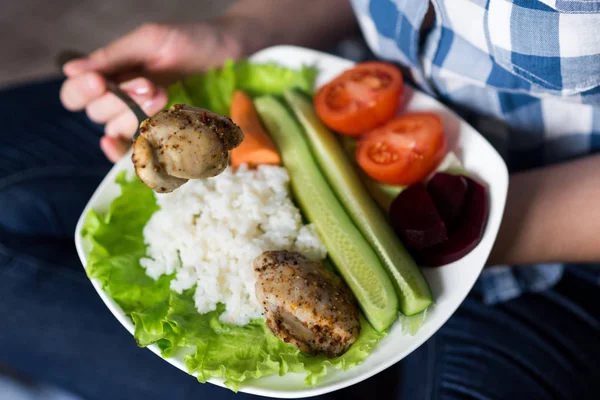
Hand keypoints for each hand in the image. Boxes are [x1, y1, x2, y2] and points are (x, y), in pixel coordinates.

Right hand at [60, 20, 251, 161]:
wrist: (231, 51)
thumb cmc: (191, 40)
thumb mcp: (151, 40)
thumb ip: (113, 57)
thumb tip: (71, 70)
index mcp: (113, 74)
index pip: (76, 94)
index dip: (82, 92)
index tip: (99, 82)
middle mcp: (123, 100)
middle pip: (98, 114)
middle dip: (121, 99)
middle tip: (150, 84)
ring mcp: (145, 120)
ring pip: (119, 130)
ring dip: (137, 115)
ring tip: (164, 95)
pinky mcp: (166, 137)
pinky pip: (138, 153)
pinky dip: (130, 152)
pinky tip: (134, 144)